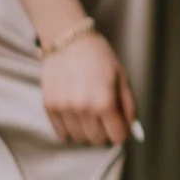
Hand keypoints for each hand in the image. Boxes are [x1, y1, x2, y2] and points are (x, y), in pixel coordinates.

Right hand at [41, 24, 136, 146]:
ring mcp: (64, 109)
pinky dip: (69, 130)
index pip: (117, 136)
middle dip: (105, 133)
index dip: (121, 132)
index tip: (120, 126)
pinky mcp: (49, 106)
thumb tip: (130, 129)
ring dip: (86, 132)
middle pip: (97, 140)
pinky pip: (61, 132)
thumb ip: (128, 106)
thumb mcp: (122, 78)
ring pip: (78, 138)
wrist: (68, 39)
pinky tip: (75, 117)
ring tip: (89, 116)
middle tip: (105, 120)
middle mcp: (83, 109)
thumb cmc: (99, 57)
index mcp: (104, 102)